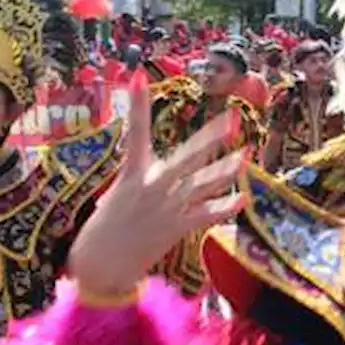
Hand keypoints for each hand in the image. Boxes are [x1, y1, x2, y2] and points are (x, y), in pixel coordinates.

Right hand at [69, 75, 247, 297]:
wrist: (98, 268)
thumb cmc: (101, 233)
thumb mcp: (115, 199)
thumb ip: (140, 184)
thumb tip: (159, 179)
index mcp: (131, 175)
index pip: (134, 132)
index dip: (137, 105)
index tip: (138, 76)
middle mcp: (152, 187)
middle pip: (186, 157)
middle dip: (210, 137)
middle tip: (232, 118)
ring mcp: (166, 207)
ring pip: (202, 184)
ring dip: (225, 170)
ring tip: (245, 155)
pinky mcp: (175, 228)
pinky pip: (206, 214)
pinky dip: (225, 207)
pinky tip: (242, 198)